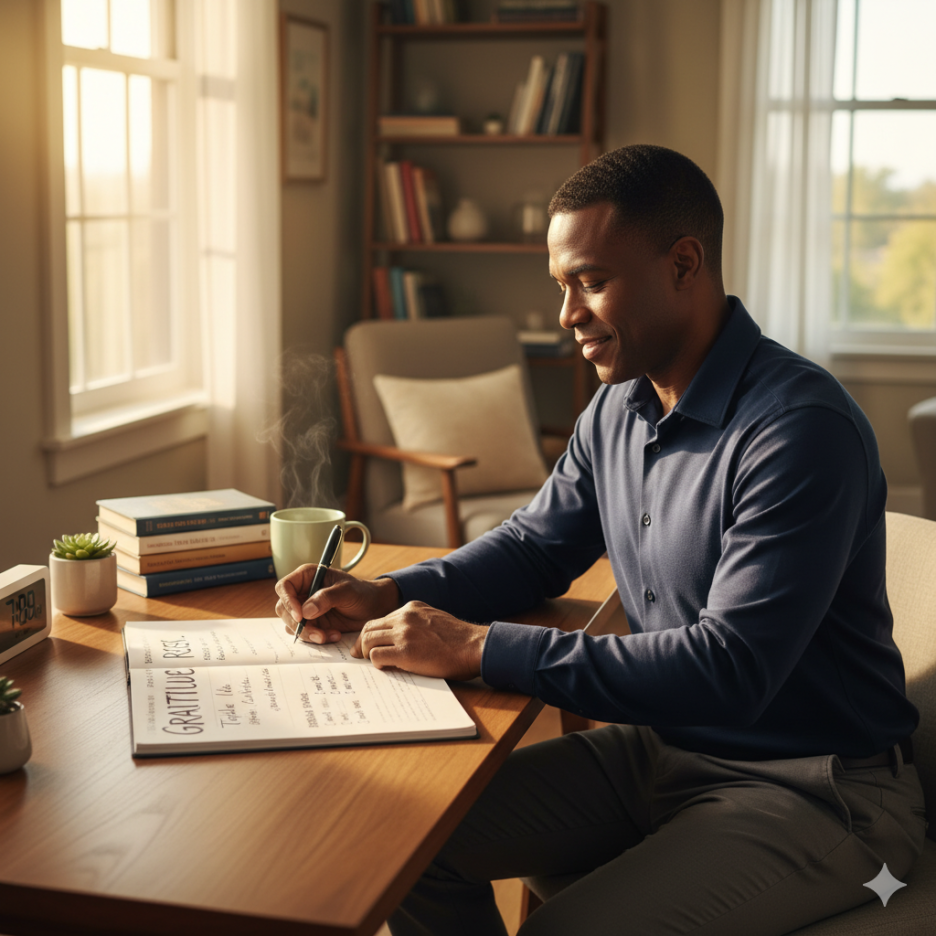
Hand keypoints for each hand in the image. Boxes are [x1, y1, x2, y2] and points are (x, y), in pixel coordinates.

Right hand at [274, 566, 400, 643]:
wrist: (373, 608)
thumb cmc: (361, 592)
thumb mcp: (347, 591)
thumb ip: (326, 598)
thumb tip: (306, 611)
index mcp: (307, 576)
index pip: (284, 587)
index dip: (288, 601)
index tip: (300, 616)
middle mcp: (302, 592)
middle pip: (284, 609)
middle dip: (298, 624)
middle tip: (317, 633)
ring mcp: (306, 609)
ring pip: (291, 624)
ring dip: (307, 634)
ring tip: (329, 636)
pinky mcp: (312, 624)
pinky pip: (304, 634)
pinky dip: (316, 638)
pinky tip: (334, 635)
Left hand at [351, 601, 486, 680]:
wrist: (474, 646)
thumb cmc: (458, 639)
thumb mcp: (433, 619)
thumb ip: (414, 623)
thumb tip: (396, 638)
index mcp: (411, 608)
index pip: (379, 619)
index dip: (369, 634)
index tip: (366, 646)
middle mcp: (405, 617)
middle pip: (368, 628)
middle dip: (361, 644)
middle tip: (360, 657)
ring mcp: (404, 633)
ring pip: (368, 641)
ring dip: (368, 655)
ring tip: (374, 664)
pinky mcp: (406, 652)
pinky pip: (377, 657)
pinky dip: (377, 664)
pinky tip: (386, 669)